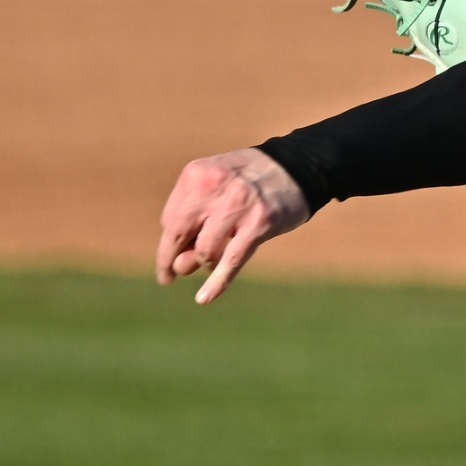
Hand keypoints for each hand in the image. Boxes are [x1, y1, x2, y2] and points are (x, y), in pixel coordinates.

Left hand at [155, 147, 310, 304]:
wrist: (298, 167)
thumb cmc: (248, 181)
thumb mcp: (215, 185)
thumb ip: (194, 219)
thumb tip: (178, 266)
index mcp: (197, 174)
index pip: (171, 220)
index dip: (168, 245)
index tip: (168, 263)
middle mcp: (214, 186)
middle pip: (179, 235)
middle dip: (174, 260)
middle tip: (175, 274)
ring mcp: (238, 204)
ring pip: (205, 251)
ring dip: (205, 263)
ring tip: (214, 261)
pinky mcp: (259, 223)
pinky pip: (231, 260)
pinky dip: (216, 283)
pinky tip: (204, 298)